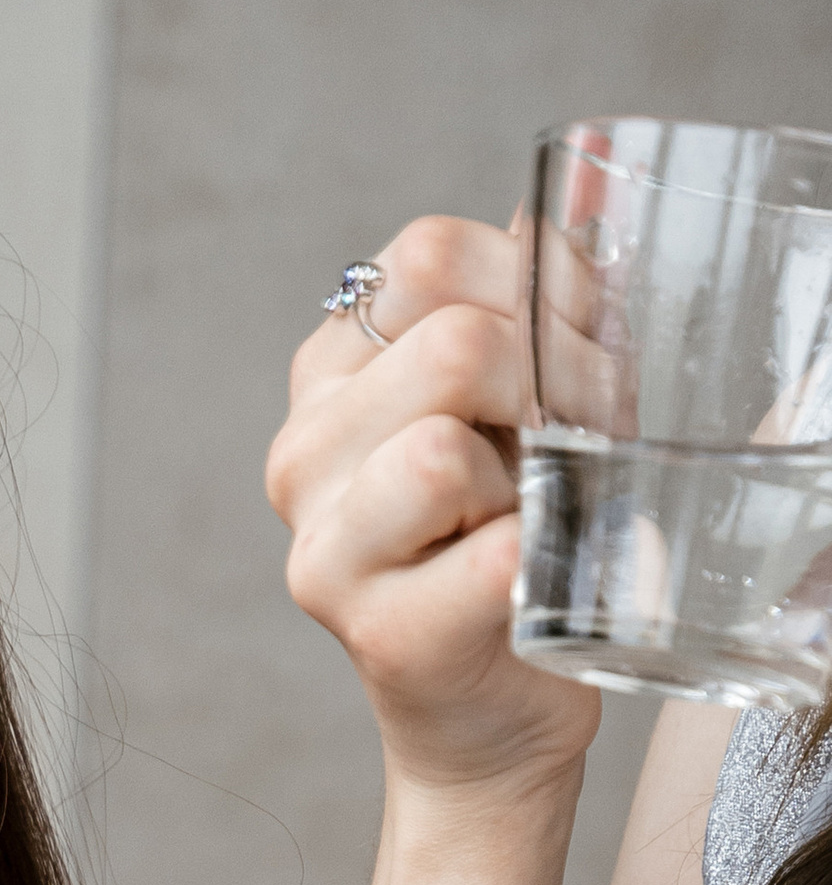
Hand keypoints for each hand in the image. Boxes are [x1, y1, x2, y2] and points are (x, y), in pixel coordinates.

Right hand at [267, 214, 599, 801]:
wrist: (497, 711)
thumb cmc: (517, 540)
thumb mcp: (531, 392)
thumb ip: (539, 290)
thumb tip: (574, 173)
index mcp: (331, 375)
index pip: (426, 255)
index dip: (529, 286)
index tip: (569, 355)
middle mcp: (303, 456)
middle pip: (447, 342)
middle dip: (555, 382)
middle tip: (581, 441)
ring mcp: (324, 549)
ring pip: (441, 447)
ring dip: (535, 474)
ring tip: (546, 510)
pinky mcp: (378, 632)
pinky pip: (489, 555)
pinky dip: (544, 557)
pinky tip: (541, 575)